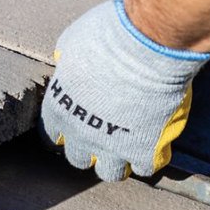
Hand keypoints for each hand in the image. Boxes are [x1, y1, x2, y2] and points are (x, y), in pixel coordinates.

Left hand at [41, 0, 209, 180]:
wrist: (148, 44)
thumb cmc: (109, 36)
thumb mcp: (73, 42)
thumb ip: (67, 59)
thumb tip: (66, 60)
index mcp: (59, 110)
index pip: (51, 136)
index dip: (67, 130)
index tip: (79, 121)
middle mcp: (81, 136)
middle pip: (80, 159)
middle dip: (92, 147)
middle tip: (108, 131)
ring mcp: (113, 148)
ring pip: (111, 172)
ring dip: (120, 160)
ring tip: (133, 143)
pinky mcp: (145, 152)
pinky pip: (146, 168)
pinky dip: (153, 157)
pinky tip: (157, 142)